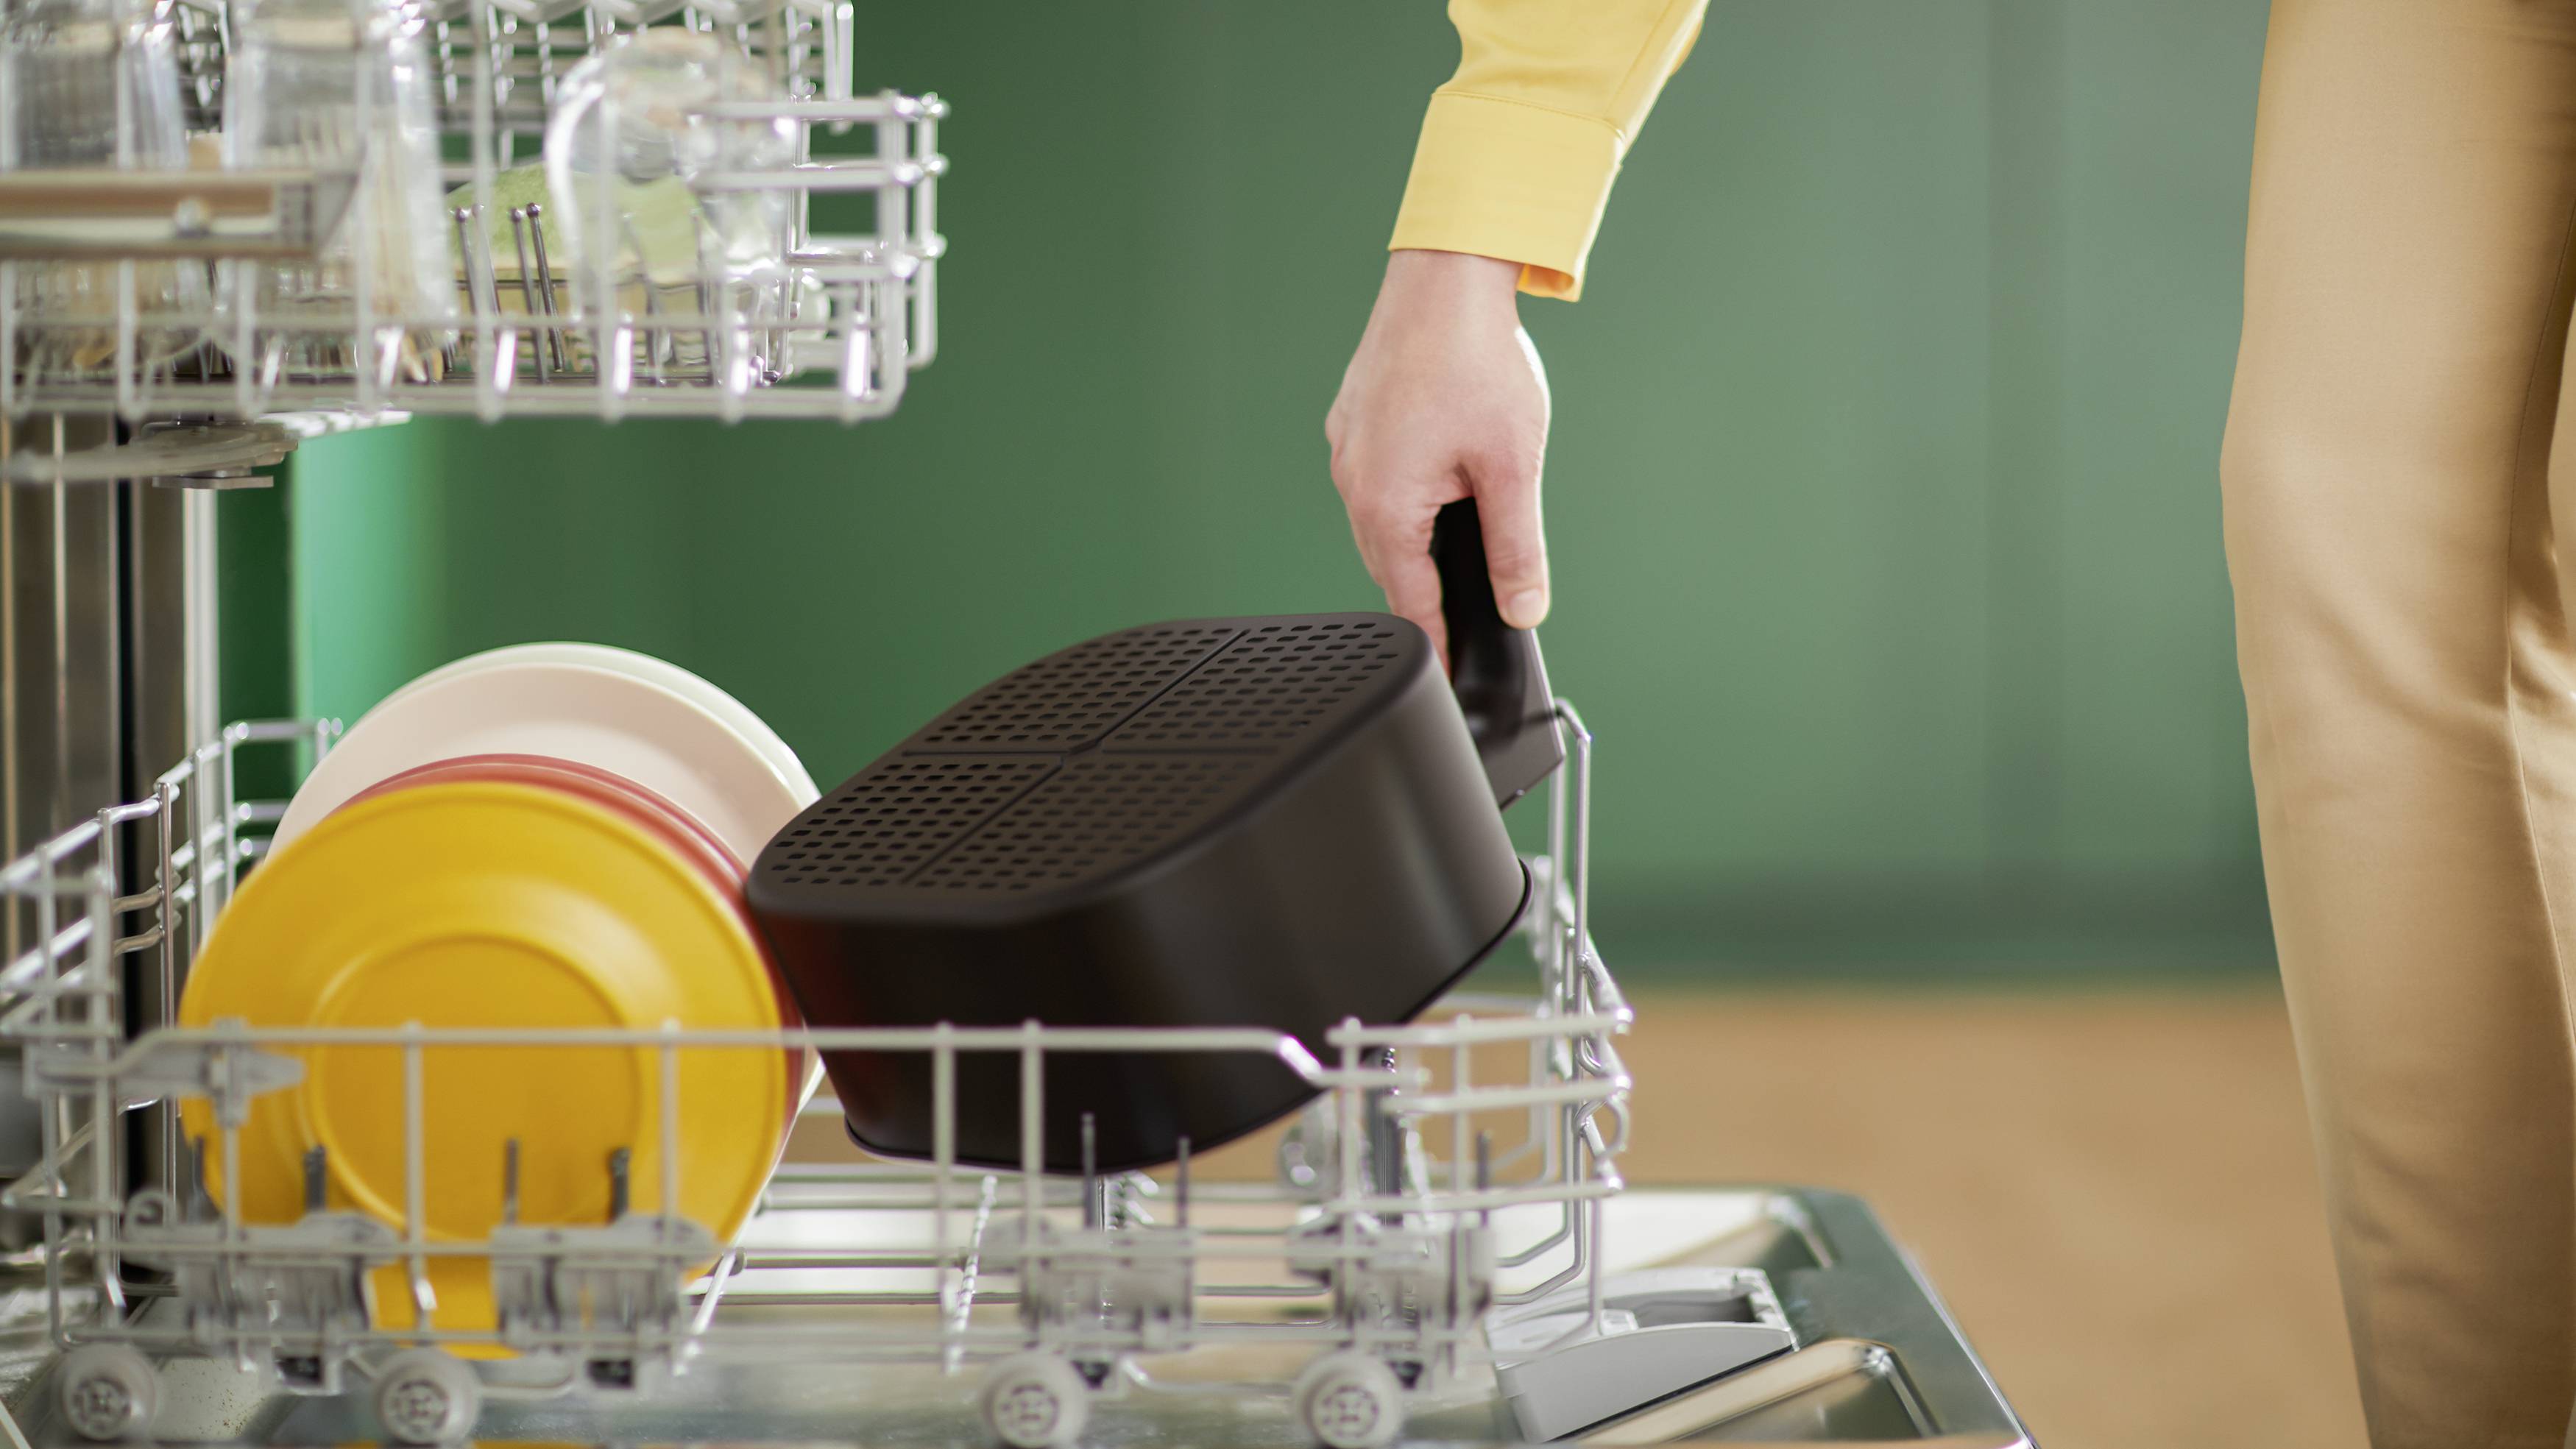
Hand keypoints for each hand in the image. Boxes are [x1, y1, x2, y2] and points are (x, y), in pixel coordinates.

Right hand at [1325, 248, 1551, 664]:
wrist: (1447, 276)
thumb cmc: (1477, 360)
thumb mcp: (1513, 467)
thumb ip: (1517, 547)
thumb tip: (1523, 606)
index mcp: (1386, 505)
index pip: (1412, 602)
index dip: (1440, 640)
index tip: (1453, 669)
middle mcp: (1353, 481)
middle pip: (1393, 564)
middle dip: (1431, 587)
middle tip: (1472, 607)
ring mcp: (1347, 448)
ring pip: (1383, 521)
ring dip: (1419, 536)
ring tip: (1466, 530)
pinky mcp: (1353, 420)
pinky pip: (1376, 477)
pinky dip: (1407, 493)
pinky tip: (1443, 474)